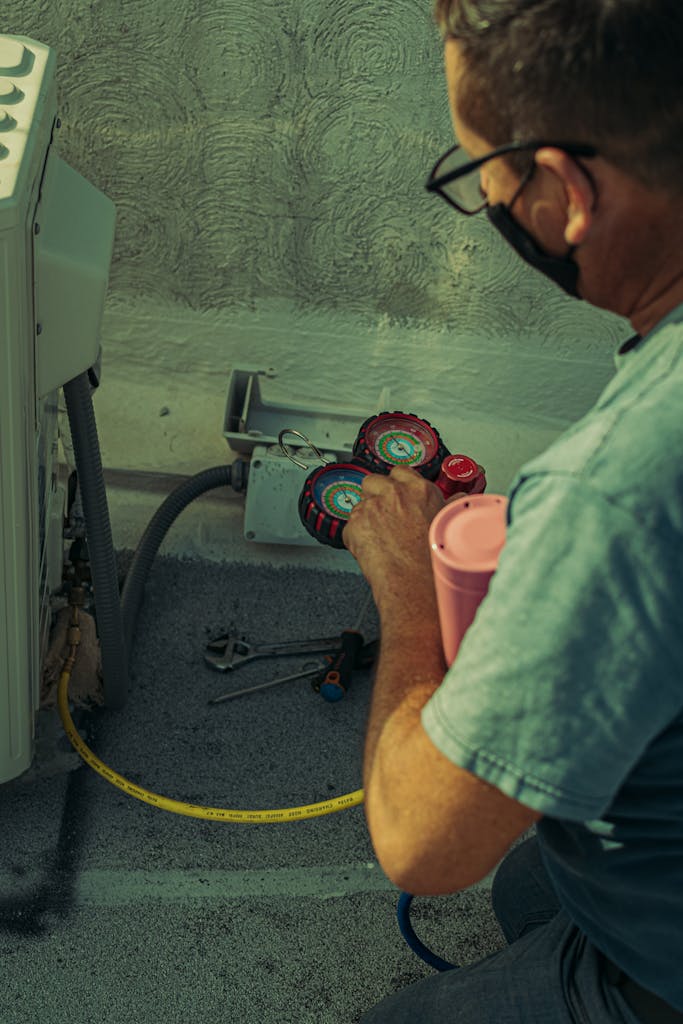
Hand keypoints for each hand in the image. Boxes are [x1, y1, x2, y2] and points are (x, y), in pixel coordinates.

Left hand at [344, 467, 445, 609]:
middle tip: (383, 517)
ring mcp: (372, 508)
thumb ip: (450, 506)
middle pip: (373, 482)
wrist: (416, 584)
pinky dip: (356, 539)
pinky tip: (371, 551)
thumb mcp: (449, 525)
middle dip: (374, 496)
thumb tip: (459, 498)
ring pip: (359, 505)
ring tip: (379, 539)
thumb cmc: (434, 560)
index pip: (399, 472)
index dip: (395, 486)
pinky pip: (349, 528)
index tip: (396, 497)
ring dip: (365, 518)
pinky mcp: (354, 525)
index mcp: (419, 490)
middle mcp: (394, 493)